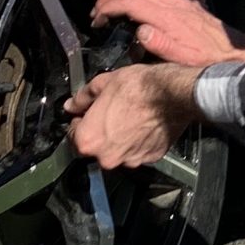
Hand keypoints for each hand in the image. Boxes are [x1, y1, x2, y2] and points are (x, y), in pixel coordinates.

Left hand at [66, 66, 201, 169]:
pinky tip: (144, 125)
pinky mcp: (151, 158)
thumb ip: (82, 98)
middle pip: (96, 147)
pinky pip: (139, 152)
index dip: (81, 121)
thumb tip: (72, 105)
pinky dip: (139, 142)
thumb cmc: (137, 87)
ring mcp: (131, 160)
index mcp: (88, 140)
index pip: (73, 135)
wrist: (173, 94)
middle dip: (101, 133)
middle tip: (112, 113)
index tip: (88, 113)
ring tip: (131, 118)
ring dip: (120, 139)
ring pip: (118, 151)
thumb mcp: (102, 83)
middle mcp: (107, 157)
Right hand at [93, 0, 241, 66]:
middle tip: (98, 11)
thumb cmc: (205, 62)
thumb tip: (141, 31)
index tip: (97, 18)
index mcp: (167, 19)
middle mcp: (175, 4)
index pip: (130, 2)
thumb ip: (160, 45)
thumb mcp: (180, 61)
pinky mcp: (195, 0)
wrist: (232, 57)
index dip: (108, 7)